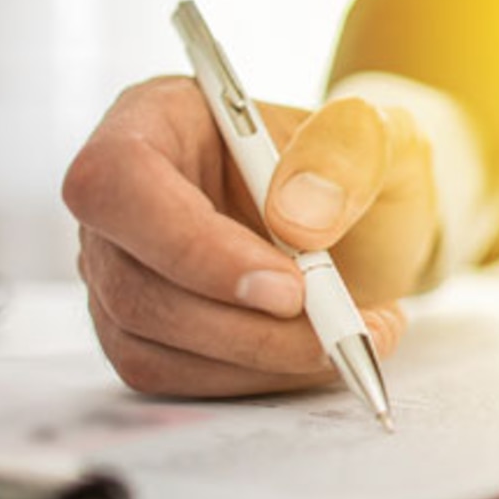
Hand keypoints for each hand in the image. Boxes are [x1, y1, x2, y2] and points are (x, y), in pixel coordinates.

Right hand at [63, 76, 438, 395]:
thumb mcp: (379, 138)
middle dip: (244, 326)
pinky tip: (314, 353)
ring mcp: (120, 269)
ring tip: (350, 338)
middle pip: (133, 282)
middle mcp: (121, 198)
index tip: (287, 288)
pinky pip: (172, 375)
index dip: (192, 245)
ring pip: (148, 343)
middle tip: (339, 330)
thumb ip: (348, 154)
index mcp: (157, 119)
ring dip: (258, 359)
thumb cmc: (357, 170)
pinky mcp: (139, 331)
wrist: (367, 224)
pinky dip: (253, 379)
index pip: (119, 180)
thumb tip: (298, 218)